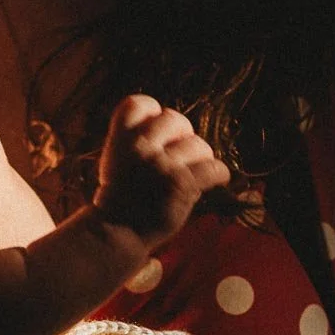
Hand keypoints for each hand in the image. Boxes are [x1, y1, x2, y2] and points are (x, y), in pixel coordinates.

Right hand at [93, 94, 229, 246]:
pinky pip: (214, 168)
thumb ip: (136, 138)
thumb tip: (172, 125)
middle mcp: (141, 146)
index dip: (153, 113)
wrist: (118, 231)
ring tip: (192, 172)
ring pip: (198, 145)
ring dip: (200, 158)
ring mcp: (162, 165)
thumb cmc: (121, 195)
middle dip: (182, 135)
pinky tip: (211, 181)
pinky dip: (218, 175)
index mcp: (121, 137)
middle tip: (179, 155)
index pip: (140, 103)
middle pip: (175, 119)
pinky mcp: (181, 183)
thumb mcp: (117, 158)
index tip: (157, 132)